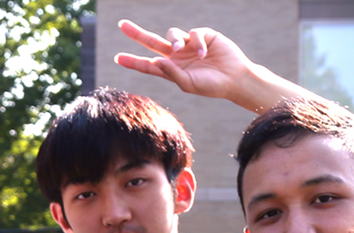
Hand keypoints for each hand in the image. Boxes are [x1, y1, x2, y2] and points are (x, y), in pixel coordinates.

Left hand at [113, 20, 257, 103]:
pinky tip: (204, 53)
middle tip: (122, 25)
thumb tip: (155, 60)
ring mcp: (189, 44)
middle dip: (137, 34)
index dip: (133, 61)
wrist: (236, 79)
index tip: (117, 58)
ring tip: (178, 48)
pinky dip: (196, 43)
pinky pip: (193, 33)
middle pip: (152, 42)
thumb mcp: (189, 84)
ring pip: (172, 33)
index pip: (149, 65)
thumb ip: (171, 73)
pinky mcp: (203, 36)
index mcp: (172, 70)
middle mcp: (178, 56)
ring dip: (172, 39)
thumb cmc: (212, 86)